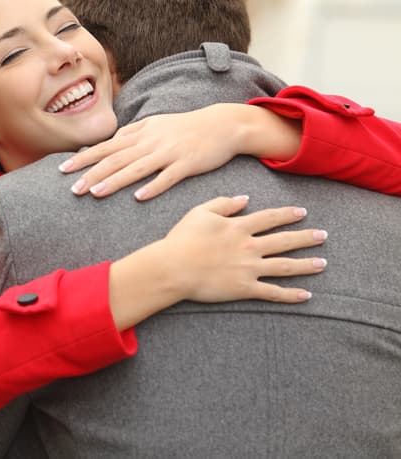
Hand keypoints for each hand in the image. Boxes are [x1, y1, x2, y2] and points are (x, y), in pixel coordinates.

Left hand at [59, 104, 299, 200]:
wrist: (222, 124)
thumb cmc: (185, 126)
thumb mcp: (155, 124)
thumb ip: (132, 133)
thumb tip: (110, 142)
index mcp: (141, 133)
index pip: (106, 147)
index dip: (84, 158)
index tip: (63, 169)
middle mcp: (150, 142)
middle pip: (116, 159)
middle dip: (92, 173)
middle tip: (72, 189)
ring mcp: (169, 152)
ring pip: (136, 168)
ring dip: (115, 181)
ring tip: (95, 193)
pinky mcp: (187, 163)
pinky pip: (167, 177)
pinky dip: (153, 186)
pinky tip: (139, 197)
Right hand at [161, 196, 326, 303]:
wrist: (173, 267)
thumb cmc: (181, 239)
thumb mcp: (199, 212)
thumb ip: (223, 204)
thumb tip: (245, 199)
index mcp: (238, 227)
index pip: (269, 218)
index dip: (287, 214)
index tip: (302, 213)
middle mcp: (248, 246)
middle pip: (284, 241)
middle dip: (306, 237)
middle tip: (323, 236)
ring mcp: (249, 268)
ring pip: (285, 266)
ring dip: (306, 264)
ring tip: (322, 263)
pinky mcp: (244, 288)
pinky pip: (272, 292)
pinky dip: (290, 295)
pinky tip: (306, 295)